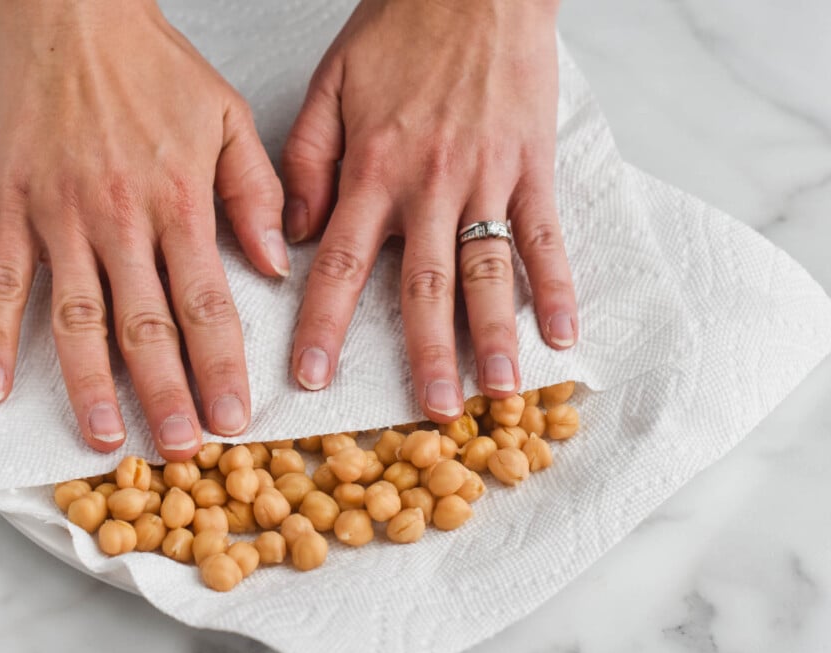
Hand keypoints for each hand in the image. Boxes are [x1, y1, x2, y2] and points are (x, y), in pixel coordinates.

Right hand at [0, 0, 286, 458]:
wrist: (74, 15)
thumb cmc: (154, 67)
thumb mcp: (229, 118)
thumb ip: (256, 195)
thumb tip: (277, 265)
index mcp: (179, 202)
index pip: (208, 305)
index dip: (223, 368)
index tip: (236, 418)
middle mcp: (121, 219)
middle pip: (146, 326)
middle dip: (168, 396)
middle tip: (182, 452)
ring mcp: (60, 217)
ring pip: (76, 318)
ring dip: (90, 385)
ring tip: (105, 438)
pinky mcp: (12, 207)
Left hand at [282, 0, 576, 419]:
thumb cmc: (399, 30)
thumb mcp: (330, 86)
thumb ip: (306, 163)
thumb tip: (289, 237)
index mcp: (372, 171)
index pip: (339, 265)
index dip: (324, 326)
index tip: (313, 379)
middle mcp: (430, 185)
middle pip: (424, 286)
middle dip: (425, 354)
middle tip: (429, 414)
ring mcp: (487, 178)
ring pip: (489, 270)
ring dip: (493, 336)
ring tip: (499, 393)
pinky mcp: (533, 165)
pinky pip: (547, 235)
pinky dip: (557, 286)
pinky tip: (563, 334)